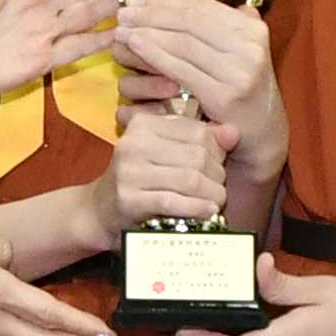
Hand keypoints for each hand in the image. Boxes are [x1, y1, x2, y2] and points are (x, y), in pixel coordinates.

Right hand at [109, 102, 231, 227]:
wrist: (102, 210)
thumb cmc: (142, 179)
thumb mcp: (168, 152)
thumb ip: (201, 139)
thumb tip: (233, 132)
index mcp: (144, 124)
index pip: (198, 132)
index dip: (217, 151)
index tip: (218, 166)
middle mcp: (134, 143)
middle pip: (197, 156)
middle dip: (216, 176)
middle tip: (218, 189)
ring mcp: (129, 172)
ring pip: (190, 180)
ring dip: (211, 195)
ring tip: (216, 202)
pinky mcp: (128, 199)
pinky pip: (173, 201)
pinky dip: (196, 208)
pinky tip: (207, 212)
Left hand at [112, 0, 285, 190]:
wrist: (262, 133)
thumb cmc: (239, 89)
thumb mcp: (236, 51)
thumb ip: (217, 25)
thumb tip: (177, 0)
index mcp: (252, 29)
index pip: (201, 6)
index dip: (164, 0)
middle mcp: (250, 46)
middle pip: (190, 21)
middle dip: (152, 14)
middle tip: (123, 11)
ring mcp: (239, 71)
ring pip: (183, 42)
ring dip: (148, 32)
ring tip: (123, 29)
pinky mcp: (224, 96)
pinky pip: (182, 68)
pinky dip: (155, 54)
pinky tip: (136, 45)